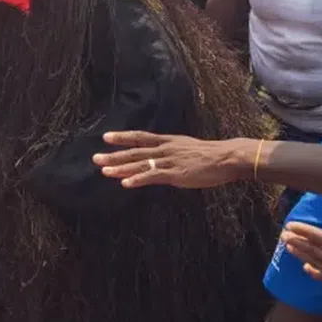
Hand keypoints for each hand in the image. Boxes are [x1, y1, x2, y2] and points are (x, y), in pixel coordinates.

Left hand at [93, 131, 243, 188]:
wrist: (226, 158)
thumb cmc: (210, 156)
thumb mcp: (186, 149)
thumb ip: (172, 154)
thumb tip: (161, 160)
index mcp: (167, 141)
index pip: (140, 137)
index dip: (123, 137)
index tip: (106, 137)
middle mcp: (164, 149)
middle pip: (135, 151)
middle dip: (114, 155)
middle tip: (96, 158)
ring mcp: (169, 161)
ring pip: (140, 164)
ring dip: (121, 168)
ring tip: (104, 171)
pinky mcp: (175, 173)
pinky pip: (152, 176)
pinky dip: (138, 179)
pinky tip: (125, 183)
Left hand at [281, 194, 321, 315]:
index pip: (318, 237)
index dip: (304, 230)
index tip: (289, 225)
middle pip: (312, 249)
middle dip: (297, 241)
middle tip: (282, 235)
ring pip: (314, 261)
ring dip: (301, 253)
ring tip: (288, 248)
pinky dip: (314, 272)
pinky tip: (306, 269)